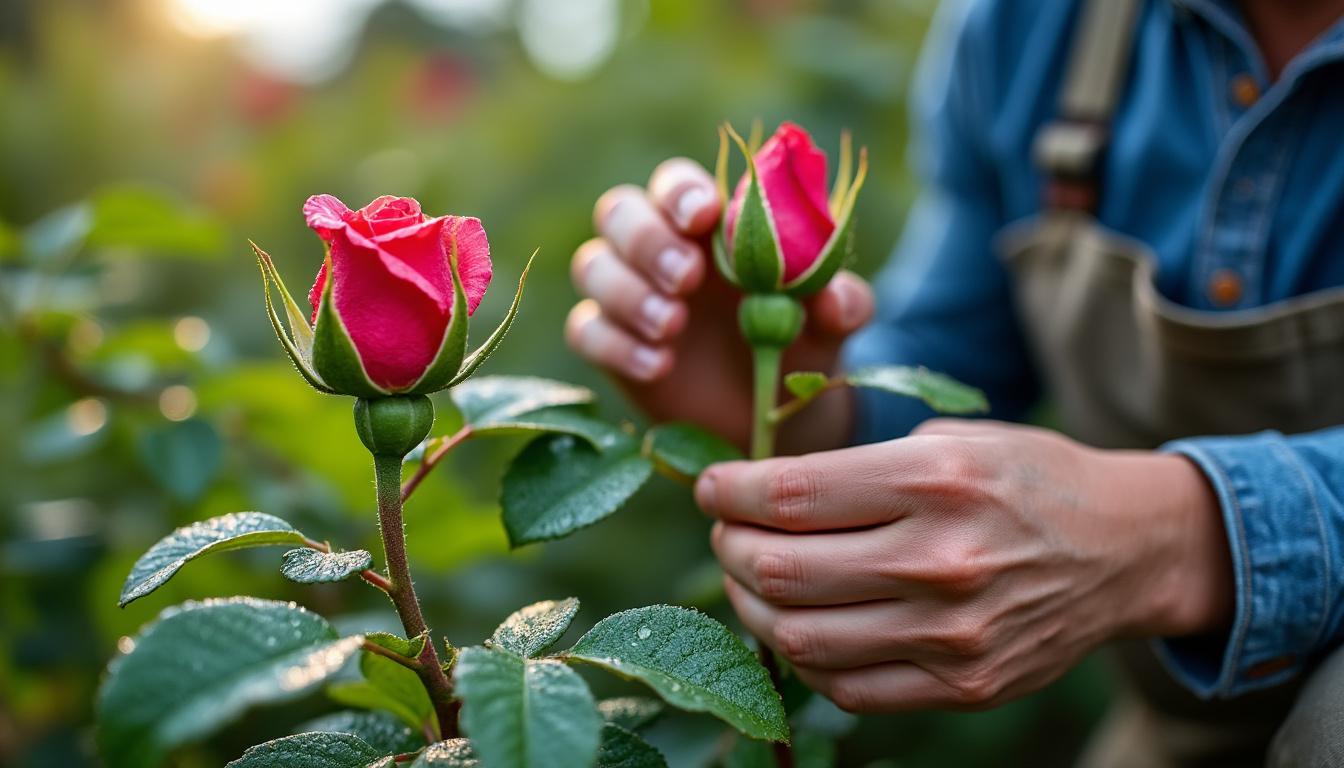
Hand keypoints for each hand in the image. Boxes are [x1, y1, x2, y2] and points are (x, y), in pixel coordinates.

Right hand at [565, 158, 874, 450]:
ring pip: (593, 265)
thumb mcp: (831, 326)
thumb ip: (842, 304)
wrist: (774, 413)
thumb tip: (830, 297)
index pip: (676, 183)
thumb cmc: (801, 346)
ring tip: (673, 326)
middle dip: (647, 239)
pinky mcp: (610, 344)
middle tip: (687, 277)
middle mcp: (660, 249)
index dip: (681, 191)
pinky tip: (659, 366)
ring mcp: (628, 295)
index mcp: (711, 225)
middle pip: (618, 211)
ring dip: (628, 292)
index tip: (704, 215)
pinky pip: (585, 330)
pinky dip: (616, 344)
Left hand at [695, 419, 1233, 711]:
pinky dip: (804, 657)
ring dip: (751, 606)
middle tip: (726, 532)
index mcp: (935, 481)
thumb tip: (757, 490)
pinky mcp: (963, 686)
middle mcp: (941, 560)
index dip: (730, 493)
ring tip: (751, 579)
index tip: (711, 488)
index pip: (790, 495)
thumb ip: (858, 465)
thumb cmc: (1027, 480)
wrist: (1125, 549)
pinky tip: (801, 623)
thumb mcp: (950, 442)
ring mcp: (952, 634)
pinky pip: (846, 687)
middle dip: (729, 548)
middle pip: (782, 569)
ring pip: (800, 637)